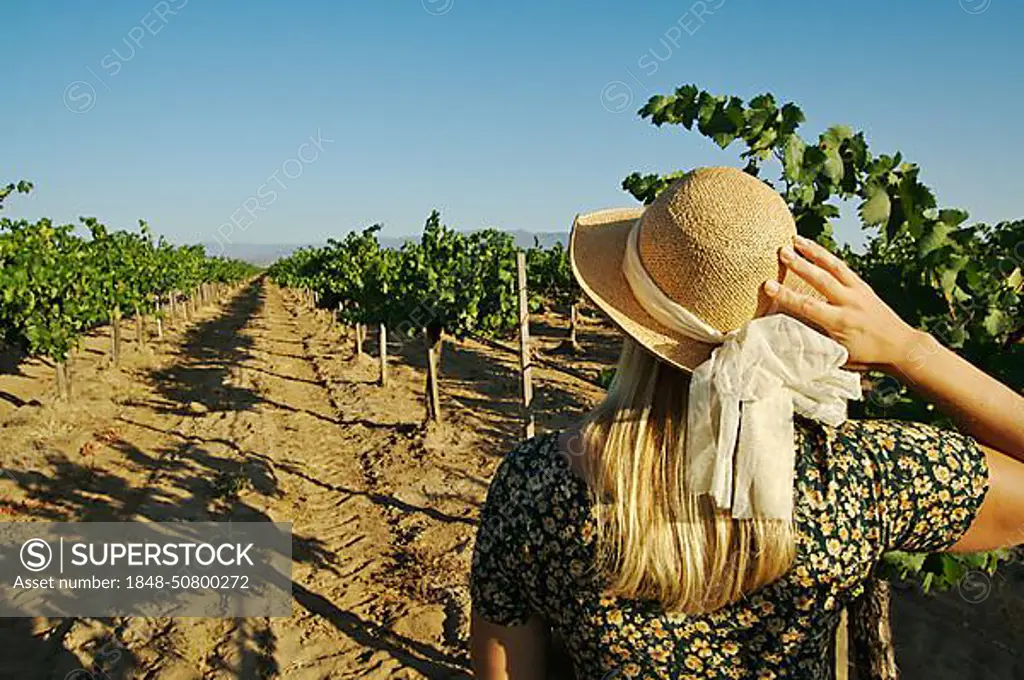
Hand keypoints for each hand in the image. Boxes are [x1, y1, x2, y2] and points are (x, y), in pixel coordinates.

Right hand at [763, 235, 919, 371]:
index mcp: (841, 322)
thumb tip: (789, 333)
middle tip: (781, 251)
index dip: (787, 295)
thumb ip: (816, 341)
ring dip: (814, 251)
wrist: (901, 346)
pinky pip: (843, 267)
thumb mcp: (839, 355)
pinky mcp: (863, 286)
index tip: (768, 285)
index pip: (808, 306)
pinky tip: (814, 247)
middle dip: (800, 265)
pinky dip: (827, 256)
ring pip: (834, 267)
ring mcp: (858, 292)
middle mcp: (849, 303)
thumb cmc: (867, 355)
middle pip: (821, 279)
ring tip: (795, 239)